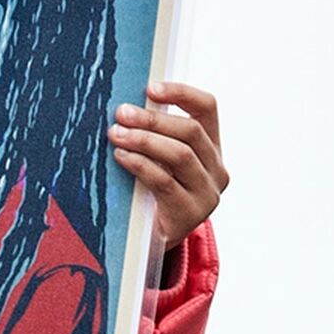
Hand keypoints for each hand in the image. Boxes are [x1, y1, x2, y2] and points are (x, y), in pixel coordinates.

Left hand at [107, 82, 227, 250]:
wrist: (151, 245)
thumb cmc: (150, 195)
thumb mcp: (159, 162)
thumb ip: (156, 136)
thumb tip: (128, 105)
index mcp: (213, 148)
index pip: (208, 108)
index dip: (181, 93)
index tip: (150, 88)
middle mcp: (217, 170)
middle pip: (191, 131)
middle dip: (153, 119)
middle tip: (122, 113)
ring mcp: (207, 194)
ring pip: (180, 155)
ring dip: (145, 140)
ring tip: (116, 134)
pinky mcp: (190, 215)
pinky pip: (164, 181)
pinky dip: (140, 165)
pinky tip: (121, 157)